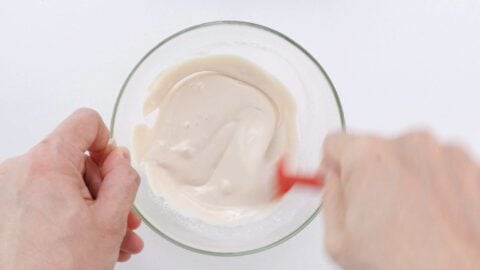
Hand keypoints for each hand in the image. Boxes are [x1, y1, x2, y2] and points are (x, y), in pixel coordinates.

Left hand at [0, 109, 142, 269]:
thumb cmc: (61, 268)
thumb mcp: (111, 219)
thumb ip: (123, 178)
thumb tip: (120, 159)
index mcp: (46, 163)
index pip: (85, 122)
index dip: (107, 142)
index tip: (115, 168)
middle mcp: (20, 170)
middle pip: (76, 158)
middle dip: (105, 188)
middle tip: (122, 217)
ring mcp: (9, 191)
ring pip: (65, 183)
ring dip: (94, 206)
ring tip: (114, 237)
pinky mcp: (6, 209)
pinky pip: (47, 198)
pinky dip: (72, 213)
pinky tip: (92, 239)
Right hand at [321, 131, 479, 269]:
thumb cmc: (408, 265)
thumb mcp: (339, 240)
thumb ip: (329, 197)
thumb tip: (334, 184)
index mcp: (368, 156)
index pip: (335, 143)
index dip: (332, 164)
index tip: (340, 177)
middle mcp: (409, 145)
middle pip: (375, 150)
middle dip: (372, 175)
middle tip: (378, 212)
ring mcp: (445, 154)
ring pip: (409, 157)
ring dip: (405, 178)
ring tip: (411, 218)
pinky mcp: (472, 167)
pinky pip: (441, 167)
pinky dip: (435, 185)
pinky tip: (433, 216)